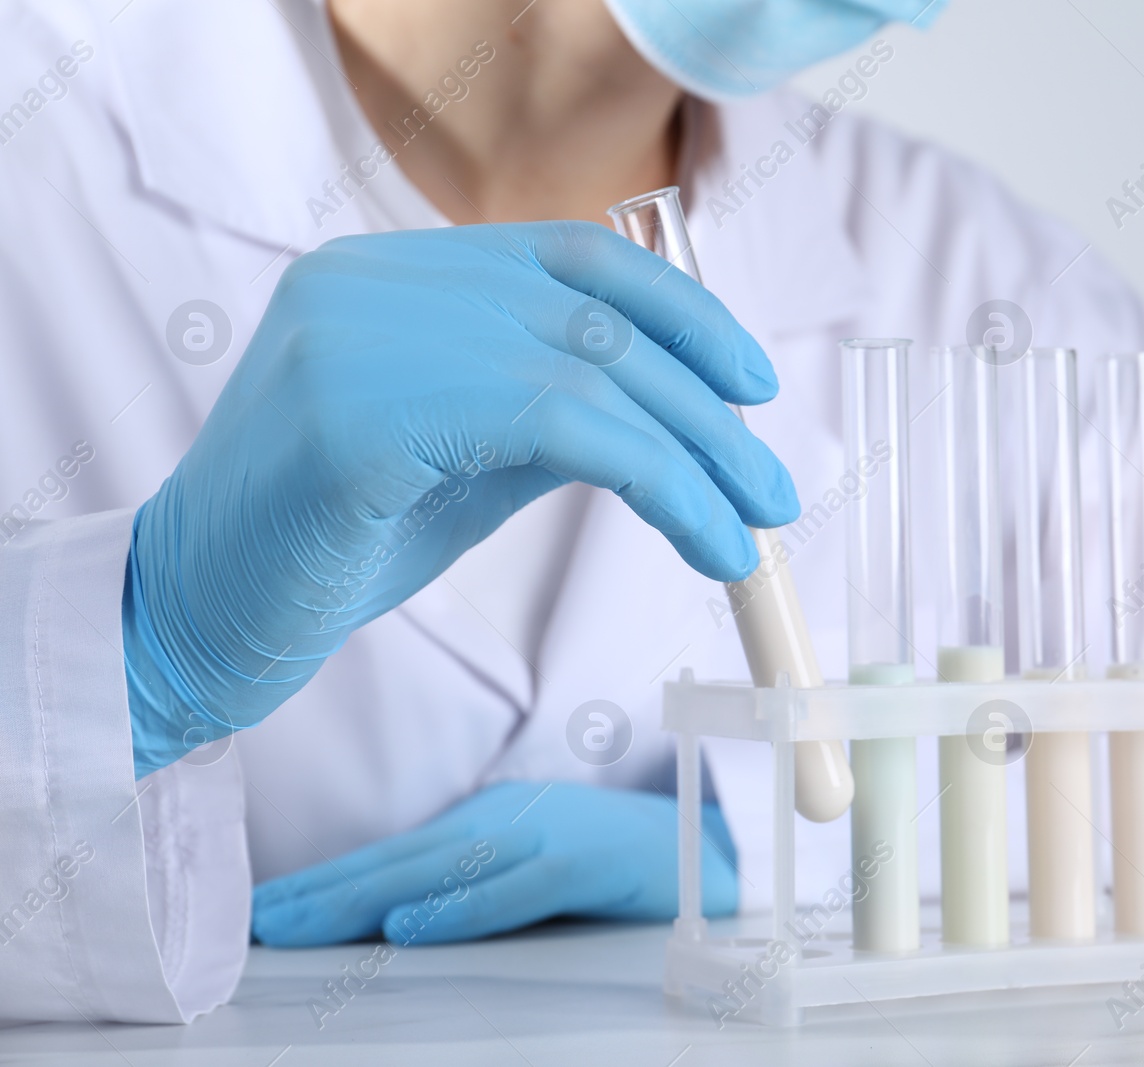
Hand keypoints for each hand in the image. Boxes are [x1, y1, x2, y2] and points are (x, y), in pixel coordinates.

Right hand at [123, 223, 797, 775]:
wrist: (200, 614)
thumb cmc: (333, 542)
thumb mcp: (466, 458)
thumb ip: (551, 409)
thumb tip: (678, 411)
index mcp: (396, 274)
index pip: (575, 256)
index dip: (682, 312)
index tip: (751, 381)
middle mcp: (377, 280)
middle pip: (597, 318)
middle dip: (707, 410)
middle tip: (774, 492)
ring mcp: (362, 334)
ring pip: (592, 372)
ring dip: (699, 458)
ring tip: (754, 532)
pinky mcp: (363, 412)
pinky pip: (558, 427)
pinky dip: (656, 482)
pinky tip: (703, 538)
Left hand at [250, 781, 738, 945]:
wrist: (715, 847)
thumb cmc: (620, 861)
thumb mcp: (534, 863)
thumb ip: (473, 879)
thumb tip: (395, 913)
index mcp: (489, 821)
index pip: (393, 855)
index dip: (325, 882)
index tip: (261, 912)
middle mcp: (505, 821)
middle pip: (398, 859)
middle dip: (319, 892)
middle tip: (250, 923)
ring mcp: (544, 837)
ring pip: (438, 870)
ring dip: (361, 899)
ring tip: (296, 926)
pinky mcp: (583, 862)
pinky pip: (512, 889)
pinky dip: (458, 907)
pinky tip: (408, 927)